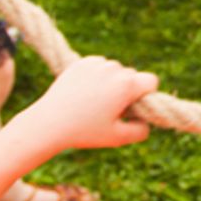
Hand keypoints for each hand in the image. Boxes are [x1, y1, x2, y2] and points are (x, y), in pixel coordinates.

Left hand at [19, 56, 159, 150]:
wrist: (49, 123)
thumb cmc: (85, 131)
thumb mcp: (118, 138)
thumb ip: (141, 131)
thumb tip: (147, 121)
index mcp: (126, 85)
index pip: (151, 81)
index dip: (147, 95)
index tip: (135, 106)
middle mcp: (113, 68)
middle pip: (132, 76)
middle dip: (127, 90)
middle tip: (111, 109)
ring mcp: (96, 63)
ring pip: (115, 70)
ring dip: (112, 82)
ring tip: (95, 102)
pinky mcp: (82, 62)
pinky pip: (99, 65)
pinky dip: (97, 76)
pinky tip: (85, 92)